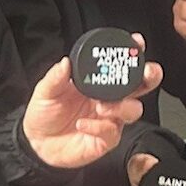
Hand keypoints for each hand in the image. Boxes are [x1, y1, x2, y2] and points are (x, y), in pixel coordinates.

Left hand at [22, 37, 162, 168]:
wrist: (36, 143)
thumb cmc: (45, 114)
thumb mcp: (45, 91)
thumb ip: (55, 77)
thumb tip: (65, 62)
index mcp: (97, 83)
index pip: (119, 65)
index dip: (132, 53)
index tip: (136, 43)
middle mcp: (109, 99)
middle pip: (140, 86)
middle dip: (149, 76)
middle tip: (145, 72)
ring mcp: (110, 119)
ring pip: (133, 109)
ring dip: (122, 105)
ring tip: (102, 106)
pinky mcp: (106, 140)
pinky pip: (113, 131)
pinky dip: (99, 126)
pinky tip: (83, 124)